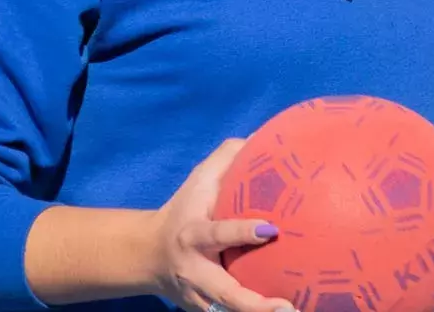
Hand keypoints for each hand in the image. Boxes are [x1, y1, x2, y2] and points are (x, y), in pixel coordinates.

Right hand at [150, 139, 293, 311]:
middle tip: (287, 306)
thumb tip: (261, 138)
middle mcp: (196, 272)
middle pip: (224, 293)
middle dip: (253, 304)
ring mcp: (200, 299)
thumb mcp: (198, 181)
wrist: (146, 256)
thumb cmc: (183, 210)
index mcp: (193, 236)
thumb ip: (226, 159)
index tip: (271, 230)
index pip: (217, 234)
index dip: (241, 233)